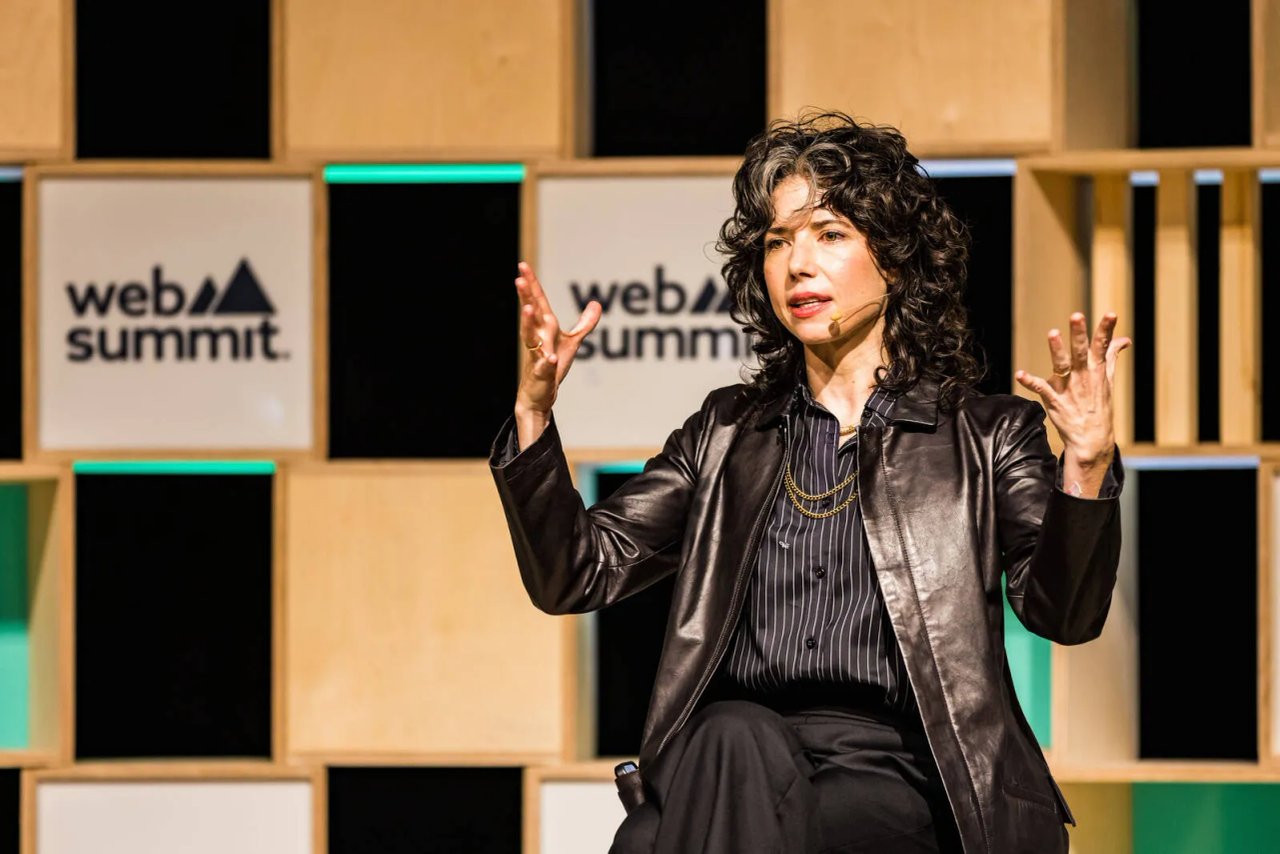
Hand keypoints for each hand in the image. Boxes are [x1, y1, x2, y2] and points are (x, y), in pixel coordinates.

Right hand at [515, 261, 600, 415]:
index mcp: (545, 328)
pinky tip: (550, 358)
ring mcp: (537, 355)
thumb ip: (584, 323)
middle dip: (525, 296)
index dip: (531, 284)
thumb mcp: (572, 342)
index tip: (523, 266)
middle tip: (519, 278)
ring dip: (528, 322)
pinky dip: (547, 362)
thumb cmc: (552, 366)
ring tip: (528, 308)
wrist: (539, 394)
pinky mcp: (541, 374)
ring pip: (530, 337)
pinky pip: (544, 367)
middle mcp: (538, 338)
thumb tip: (596, 303)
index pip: (538, 302)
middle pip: (531, 314)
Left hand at [1014, 312, 1130, 471]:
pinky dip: (1029, 381)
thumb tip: (1124, 339)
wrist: (1092, 437)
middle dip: (1079, 334)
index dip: (1106, 329)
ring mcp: (1069, 388)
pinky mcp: (1055, 400)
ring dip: (1057, 350)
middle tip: (1076, 316)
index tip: (1112, 314)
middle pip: (1080, 351)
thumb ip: (1111, 356)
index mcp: (1096, 370)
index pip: (1102, 345)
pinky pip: (1041, 389)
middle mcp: (1083, 376)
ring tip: (1052, 334)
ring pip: (1062, 365)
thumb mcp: (1108, 379)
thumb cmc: (1099, 405)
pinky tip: (1019, 374)